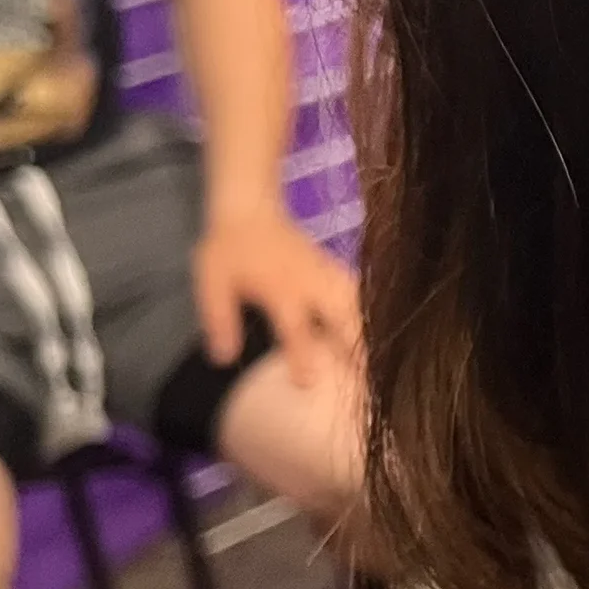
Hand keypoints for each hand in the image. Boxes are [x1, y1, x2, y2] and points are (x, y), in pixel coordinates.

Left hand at [191, 206, 361, 383]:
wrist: (248, 206)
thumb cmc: (228, 248)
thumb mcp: (212, 282)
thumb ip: (219, 318)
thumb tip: (223, 358)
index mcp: (281, 289)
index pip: (295, 327)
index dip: (302, 356)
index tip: (309, 383)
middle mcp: (310, 282)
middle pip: (342, 316)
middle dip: (355, 346)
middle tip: (366, 377)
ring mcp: (325, 272)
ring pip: (355, 303)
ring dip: (366, 330)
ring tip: (376, 357)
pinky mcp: (331, 266)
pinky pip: (356, 292)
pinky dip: (365, 311)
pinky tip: (370, 328)